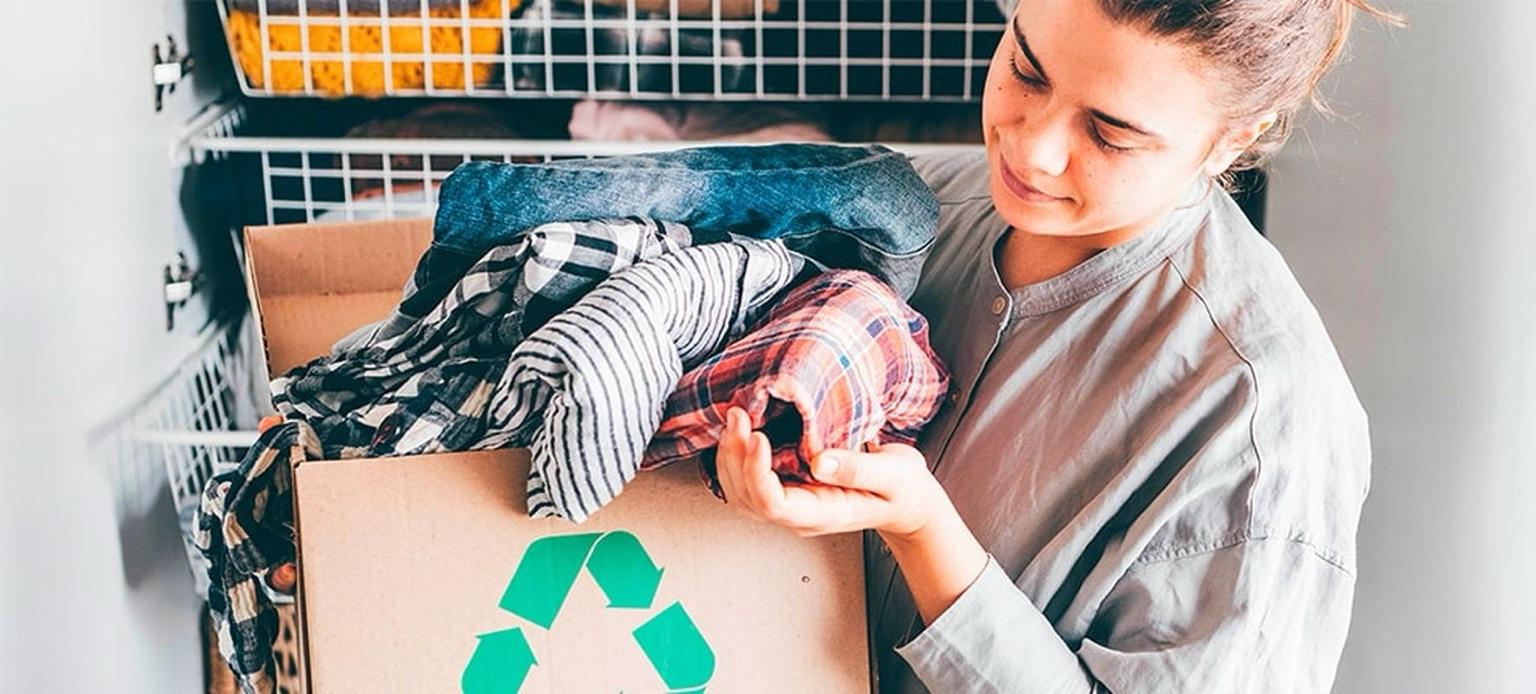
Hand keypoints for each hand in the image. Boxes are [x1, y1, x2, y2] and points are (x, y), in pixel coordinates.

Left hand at [713, 406, 944, 537]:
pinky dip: (739, 457)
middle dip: (735, 457)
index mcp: (824, 514)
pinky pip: (751, 482)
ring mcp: (793, 504)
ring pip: (743, 493)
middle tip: (738, 416)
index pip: (774, 505)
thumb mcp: (894, 475)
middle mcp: (801, 515)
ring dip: (731, 457)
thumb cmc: (903, 490)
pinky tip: (741, 431)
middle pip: (749, 498)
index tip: (758, 436)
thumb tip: (820, 461)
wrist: (909, 502)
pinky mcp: (791, 489)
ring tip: (735, 419)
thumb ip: (859, 469)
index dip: (756, 472)